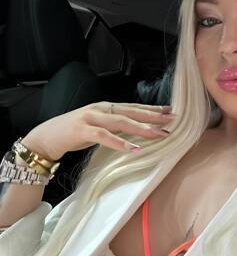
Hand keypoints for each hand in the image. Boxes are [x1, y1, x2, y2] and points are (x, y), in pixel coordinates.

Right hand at [20, 102, 174, 161]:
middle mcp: (100, 109)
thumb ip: (114, 127)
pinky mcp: (82, 130)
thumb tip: (135, 132)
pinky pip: (104, 136)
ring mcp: (91, 118)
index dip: (152, 109)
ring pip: (121, 121)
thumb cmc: (73, 133)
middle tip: (172, 120)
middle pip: (131, 111)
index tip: (170, 111)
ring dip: (142, 128)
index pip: (133, 107)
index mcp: (105, 107)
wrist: (45, 137)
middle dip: (153, 116)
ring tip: (159, 134)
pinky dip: (120, 142)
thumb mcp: (97, 127)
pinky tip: (134, 149)